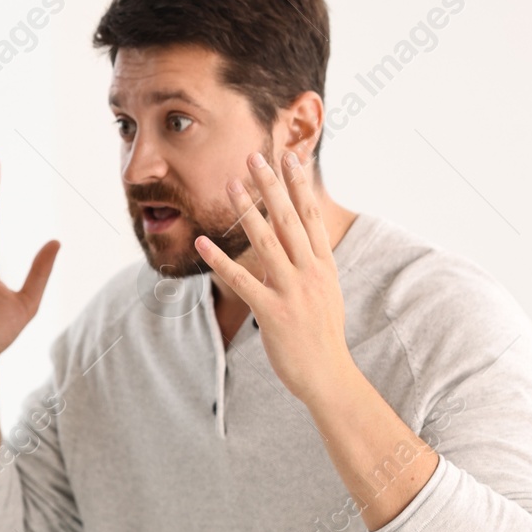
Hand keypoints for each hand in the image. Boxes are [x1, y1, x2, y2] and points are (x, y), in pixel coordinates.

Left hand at [193, 150, 358, 408]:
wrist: (328, 375)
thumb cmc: (322, 336)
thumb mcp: (325, 293)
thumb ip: (311, 264)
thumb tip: (298, 240)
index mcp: (324, 265)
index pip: (312, 216)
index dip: (300, 186)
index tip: (291, 157)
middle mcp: (311, 272)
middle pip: (289, 220)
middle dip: (271, 186)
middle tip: (255, 156)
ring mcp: (293, 291)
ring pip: (267, 242)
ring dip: (247, 211)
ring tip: (231, 185)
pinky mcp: (272, 312)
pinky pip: (241, 280)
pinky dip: (220, 260)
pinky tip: (202, 242)